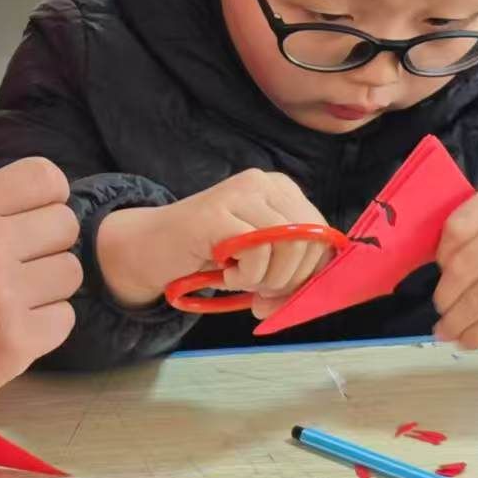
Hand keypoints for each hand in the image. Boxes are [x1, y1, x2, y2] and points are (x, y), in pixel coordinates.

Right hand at [0, 158, 80, 413]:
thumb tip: (51, 202)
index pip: (44, 177)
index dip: (49, 197)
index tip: (36, 218)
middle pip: (65, 224)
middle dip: (50, 244)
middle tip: (23, 263)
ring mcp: (5, 294)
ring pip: (70, 272)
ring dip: (50, 286)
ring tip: (16, 297)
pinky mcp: (18, 340)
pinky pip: (65, 317)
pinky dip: (46, 324)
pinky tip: (14, 325)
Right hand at [96, 169, 332, 311]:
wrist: (153, 247)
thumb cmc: (211, 255)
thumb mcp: (262, 258)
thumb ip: (292, 268)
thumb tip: (314, 293)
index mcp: (282, 190)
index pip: (324, 233)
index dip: (311, 272)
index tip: (281, 295)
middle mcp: (265, 182)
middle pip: (310, 238)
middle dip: (289, 279)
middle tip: (259, 292)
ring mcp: (240, 192)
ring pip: (287, 244)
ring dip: (265, 278)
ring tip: (239, 278)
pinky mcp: (218, 210)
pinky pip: (256, 251)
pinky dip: (244, 276)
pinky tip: (224, 272)